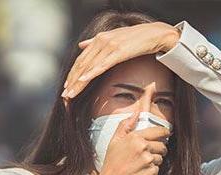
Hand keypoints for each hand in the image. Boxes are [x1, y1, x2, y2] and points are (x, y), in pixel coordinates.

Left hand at [61, 21, 179, 99]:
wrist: (155, 34)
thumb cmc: (137, 38)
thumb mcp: (114, 38)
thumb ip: (96, 43)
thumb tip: (81, 45)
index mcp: (99, 39)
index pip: (82, 60)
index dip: (73, 74)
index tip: (67, 86)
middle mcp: (101, 41)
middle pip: (82, 65)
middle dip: (72, 81)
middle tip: (65, 95)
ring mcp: (109, 46)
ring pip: (89, 67)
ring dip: (78, 82)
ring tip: (70, 94)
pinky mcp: (118, 51)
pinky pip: (101, 65)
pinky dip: (91, 74)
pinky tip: (83, 81)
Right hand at [98, 110, 170, 174]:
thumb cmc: (112, 163)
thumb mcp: (115, 141)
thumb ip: (126, 125)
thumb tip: (136, 114)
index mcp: (135, 138)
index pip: (158, 132)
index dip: (164, 133)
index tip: (166, 134)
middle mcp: (143, 148)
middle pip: (162, 146)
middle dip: (159, 149)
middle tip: (149, 153)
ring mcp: (148, 161)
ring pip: (161, 158)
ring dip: (155, 161)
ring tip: (142, 164)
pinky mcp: (151, 172)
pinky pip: (157, 169)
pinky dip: (152, 171)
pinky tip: (141, 171)